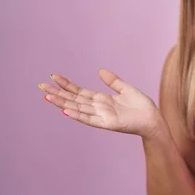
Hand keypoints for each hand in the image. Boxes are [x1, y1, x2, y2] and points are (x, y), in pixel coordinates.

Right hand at [39, 69, 162, 137]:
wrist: (153, 119)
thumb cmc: (141, 106)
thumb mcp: (126, 89)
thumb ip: (113, 81)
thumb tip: (99, 70)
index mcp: (102, 99)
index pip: (80, 91)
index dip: (67, 84)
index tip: (53, 76)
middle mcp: (98, 108)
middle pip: (74, 99)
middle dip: (58, 93)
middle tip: (41, 86)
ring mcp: (101, 116)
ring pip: (77, 108)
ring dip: (62, 103)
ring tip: (48, 96)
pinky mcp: (107, 123)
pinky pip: (89, 119)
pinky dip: (77, 115)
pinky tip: (65, 111)